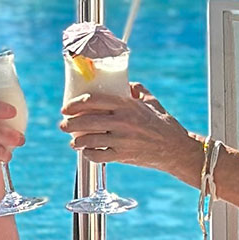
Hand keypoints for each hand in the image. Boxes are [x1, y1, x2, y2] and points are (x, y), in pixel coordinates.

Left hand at [58, 82, 198, 176]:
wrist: (175, 149)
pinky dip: (89, 154)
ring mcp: (121, 139)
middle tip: (63, 125)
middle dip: (69, 124)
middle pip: (86, 121)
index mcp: (127, 105)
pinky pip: (98, 156)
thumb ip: (137, 90)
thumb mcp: (152, 102)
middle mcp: (122, 121)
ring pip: (88, 139)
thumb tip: (126, 83)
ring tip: (73, 141)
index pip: (93, 101)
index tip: (66, 108)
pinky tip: (87, 152)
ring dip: (76, 141)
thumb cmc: (164, 124)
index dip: (75, 104)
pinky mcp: (122, 155)